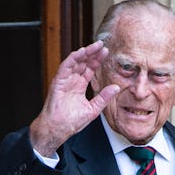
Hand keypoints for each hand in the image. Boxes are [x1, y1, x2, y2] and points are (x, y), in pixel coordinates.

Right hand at [29, 40, 119, 155]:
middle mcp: (72, 81)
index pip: (89, 69)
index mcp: (79, 87)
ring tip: (95, 46)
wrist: (59, 129)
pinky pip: (65, 66)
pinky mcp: (58, 81)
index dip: (97, 60)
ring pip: (75, 62)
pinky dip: (73, 58)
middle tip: (102, 45)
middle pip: (83, 63)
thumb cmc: (72, 122)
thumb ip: (104, 98)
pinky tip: (81, 52)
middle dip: (93, 53)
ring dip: (85, 53)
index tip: (106, 52)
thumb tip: (116, 87)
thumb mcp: (93, 109)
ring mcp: (65, 80)